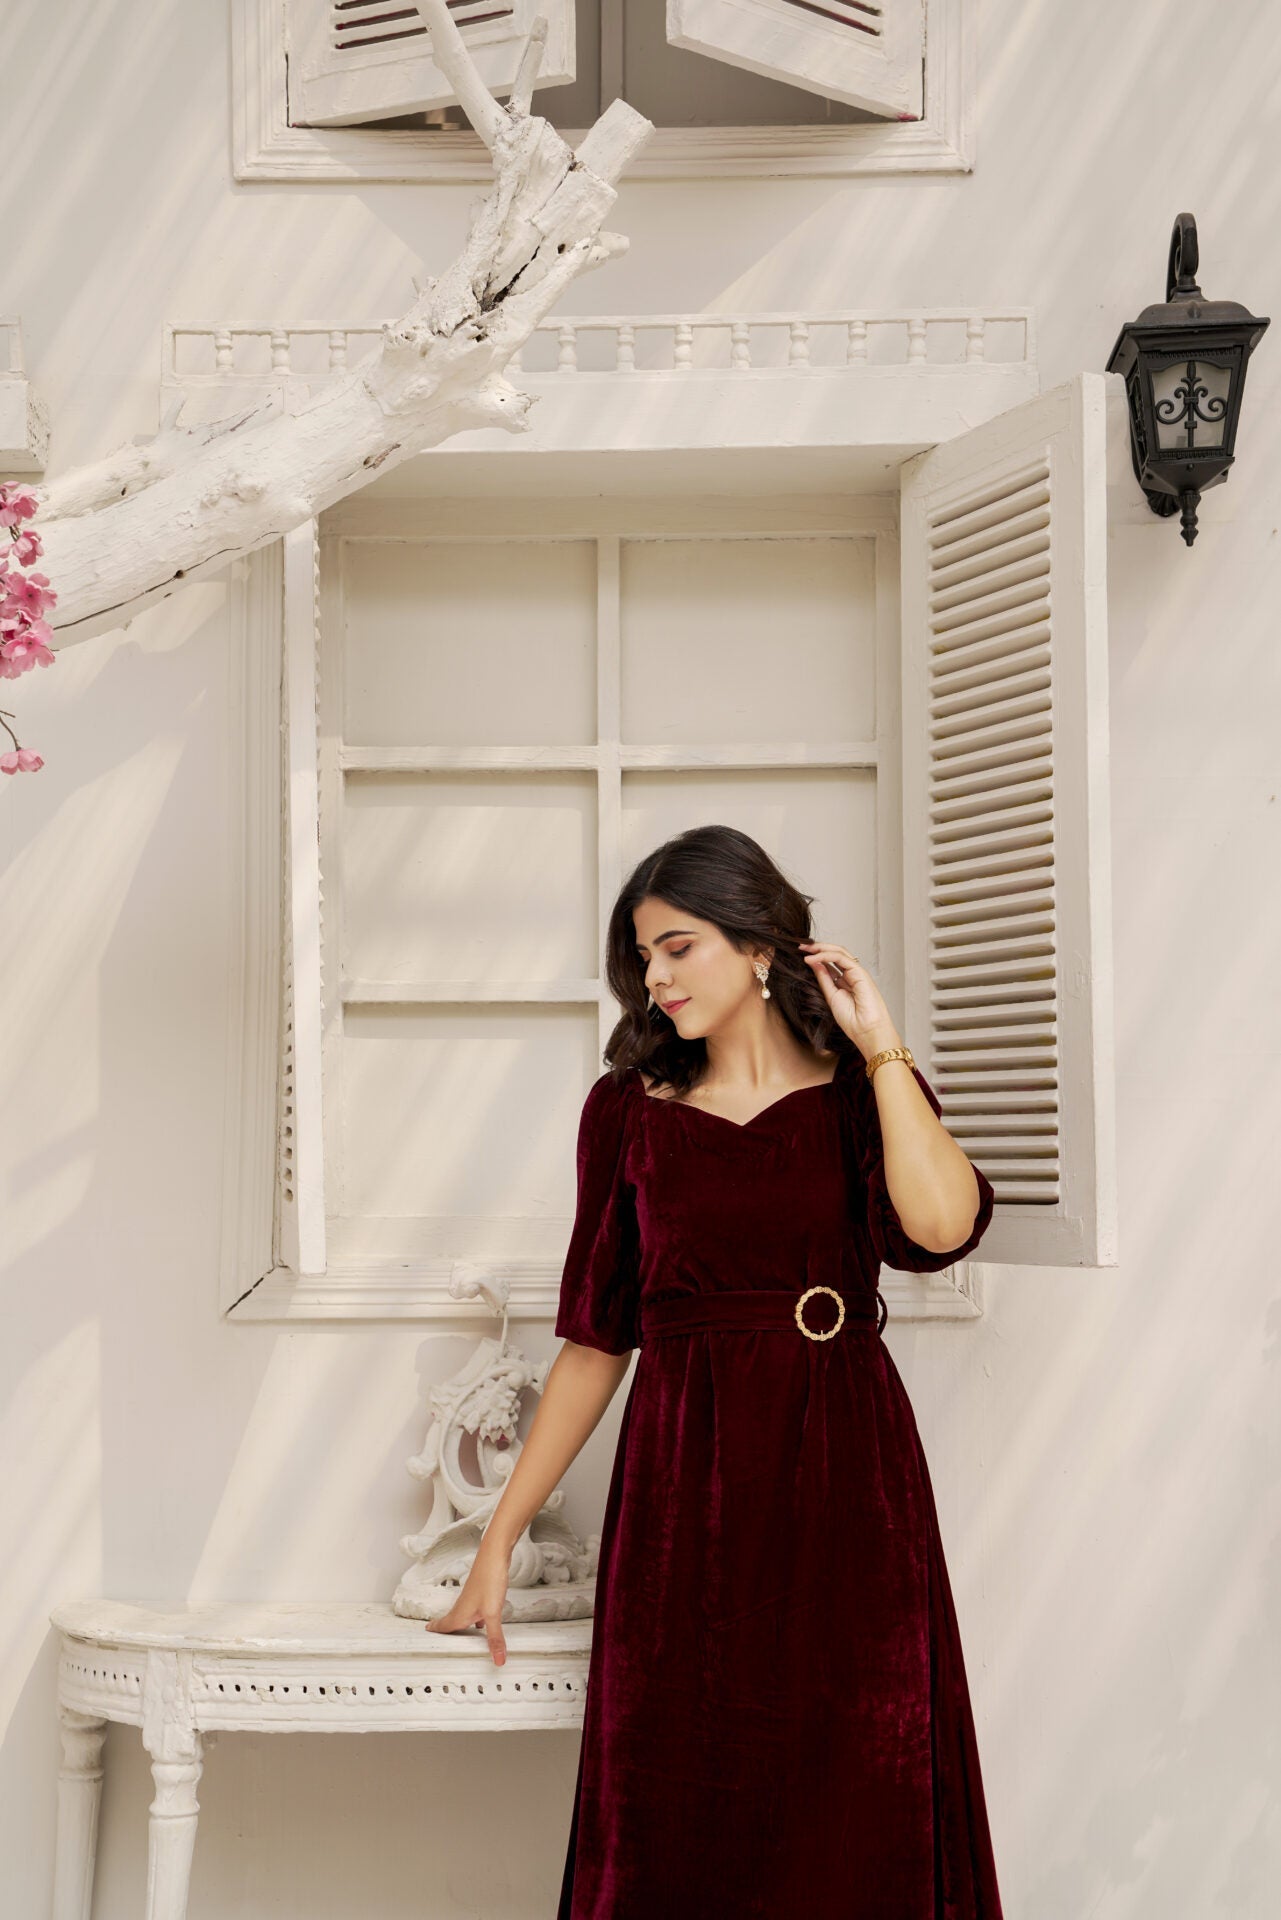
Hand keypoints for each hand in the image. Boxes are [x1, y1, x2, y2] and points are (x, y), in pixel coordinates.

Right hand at [423, 1532, 513, 1666]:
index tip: (426, 1632)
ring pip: (463, 1614)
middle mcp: (464, 1605)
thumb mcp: (493, 1613)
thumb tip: (498, 1660)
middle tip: (436, 1633)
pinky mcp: (482, 1591)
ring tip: (459, 1632)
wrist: (495, 1555)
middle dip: (444, 1629)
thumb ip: (495, 1638)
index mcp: (461, 1613)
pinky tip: (482, 1619)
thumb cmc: (489, 1580)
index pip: (445, 1626)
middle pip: (451, 1621)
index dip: (436, 1630)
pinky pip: (474, 1608)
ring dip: (460, 1623)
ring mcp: (472, 1597)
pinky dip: (474, 1617)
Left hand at [798, 940, 899, 1058]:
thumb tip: (813, 963)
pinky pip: (841, 958)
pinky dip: (826, 956)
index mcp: (845, 981)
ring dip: (821, 948)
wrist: (866, 1030)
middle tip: (801, 947)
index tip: (801, 955)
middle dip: (817, 948)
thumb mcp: (831, 996)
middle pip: (835, 954)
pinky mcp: (860, 972)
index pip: (830, 963)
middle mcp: (851, 975)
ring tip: (805, 949)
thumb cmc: (852, 1020)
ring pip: (839, 952)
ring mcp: (857, 972)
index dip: (816, 957)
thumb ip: (823, 979)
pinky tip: (813, 958)